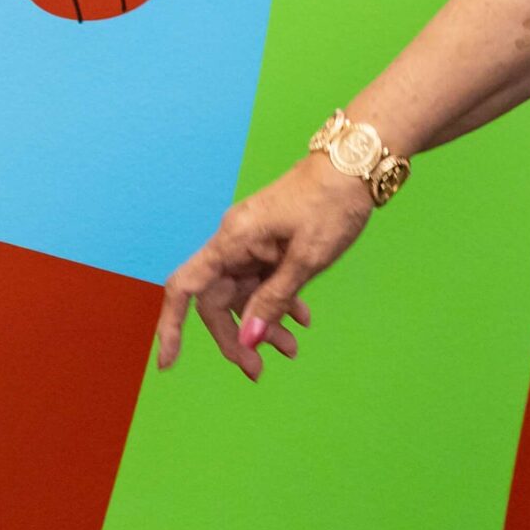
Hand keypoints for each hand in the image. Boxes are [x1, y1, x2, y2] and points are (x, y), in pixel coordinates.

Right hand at [157, 158, 373, 381]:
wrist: (360, 160)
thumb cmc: (332, 201)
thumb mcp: (307, 258)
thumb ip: (275, 300)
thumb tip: (249, 340)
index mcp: (232, 240)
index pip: (185, 288)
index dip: (172, 326)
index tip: (169, 363)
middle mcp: (236, 241)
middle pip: (218, 299)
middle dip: (237, 336)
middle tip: (259, 369)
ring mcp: (255, 241)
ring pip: (246, 293)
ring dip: (264, 323)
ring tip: (292, 349)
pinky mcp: (274, 241)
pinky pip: (266, 280)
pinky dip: (280, 301)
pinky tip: (302, 319)